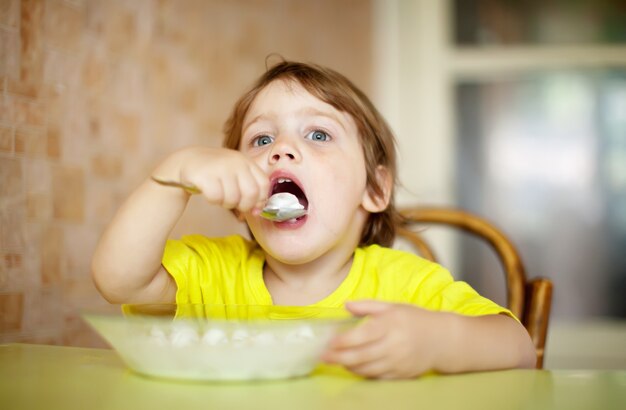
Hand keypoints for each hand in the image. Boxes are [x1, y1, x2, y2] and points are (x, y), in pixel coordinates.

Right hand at [158, 147, 268, 212]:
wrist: (188, 161)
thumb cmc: (216, 172)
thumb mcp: (236, 176)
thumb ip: (249, 191)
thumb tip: (258, 212)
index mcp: (246, 162)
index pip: (264, 184)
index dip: (260, 199)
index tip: (252, 207)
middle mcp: (236, 162)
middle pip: (251, 193)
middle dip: (244, 205)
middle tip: (234, 204)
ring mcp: (220, 167)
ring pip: (233, 198)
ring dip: (226, 204)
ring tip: (220, 196)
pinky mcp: (205, 175)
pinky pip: (216, 198)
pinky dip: (213, 201)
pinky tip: (209, 193)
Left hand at [322, 300, 454, 378]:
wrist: (441, 340)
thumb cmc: (413, 319)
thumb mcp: (392, 306)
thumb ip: (367, 305)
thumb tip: (346, 305)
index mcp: (390, 325)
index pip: (362, 335)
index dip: (343, 340)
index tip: (328, 341)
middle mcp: (393, 345)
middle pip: (361, 356)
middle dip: (339, 357)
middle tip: (323, 357)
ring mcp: (397, 362)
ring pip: (366, 369)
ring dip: (348, 366)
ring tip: (335, 361)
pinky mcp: (400, 375)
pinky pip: (377, 377)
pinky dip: (362, 373)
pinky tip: (353, 367)